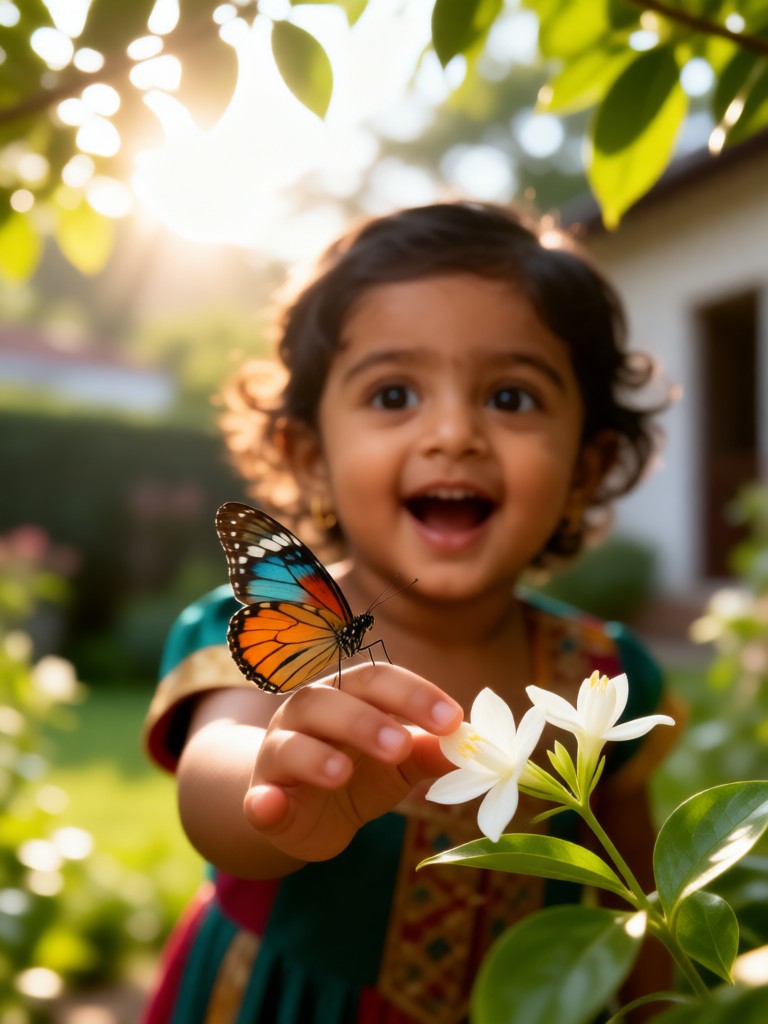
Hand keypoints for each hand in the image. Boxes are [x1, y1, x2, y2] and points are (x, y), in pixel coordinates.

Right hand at [243, 662, 461, 861]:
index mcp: (347, 695)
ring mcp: (279, 754)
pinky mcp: (262, 798)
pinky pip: (256, 797)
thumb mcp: (399, 765)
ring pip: (290, 742)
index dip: (414, 695)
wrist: (306, 814)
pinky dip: (261, 801)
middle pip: (329, 701)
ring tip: (343, 773)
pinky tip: (268, 805)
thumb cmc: (359, 773)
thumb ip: (429, 752)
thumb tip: (475, 746)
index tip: (453, 720)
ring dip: (316, 755)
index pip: (378, 679)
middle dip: (366, 721)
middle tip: (402, 745)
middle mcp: (307, 713)